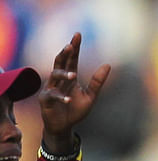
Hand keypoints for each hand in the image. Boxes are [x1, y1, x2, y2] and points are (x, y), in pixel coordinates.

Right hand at [39, 34, 110, 149]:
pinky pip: (51, 95)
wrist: (64, 126)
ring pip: (54, 76)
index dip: (74, 47)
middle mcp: (58, 80)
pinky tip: (68, 99)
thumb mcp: (91, 96)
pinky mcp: (45, 100)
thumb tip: (108, 64)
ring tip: (73, 75)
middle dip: (64, 53)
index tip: (77, 34)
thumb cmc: (76, 109)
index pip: (72, 59)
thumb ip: (98, 82)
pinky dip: (60, 97)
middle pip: (60, 62)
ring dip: (63, 75)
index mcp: (69, 76)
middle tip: (70, 46)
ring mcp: (50, 88)